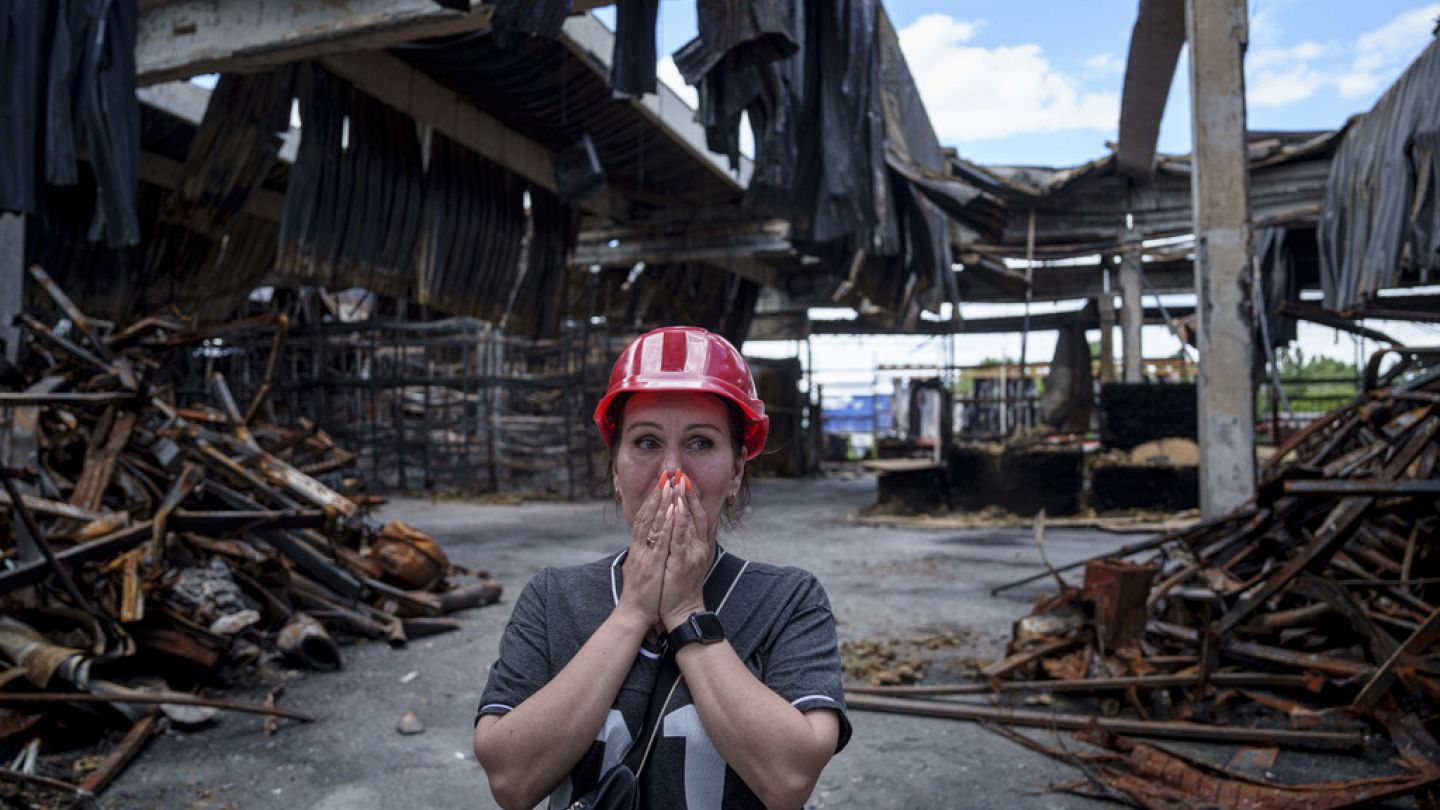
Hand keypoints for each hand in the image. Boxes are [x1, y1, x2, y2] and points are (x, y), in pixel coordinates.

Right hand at [617, 474, 675, 628]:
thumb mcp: (641, 569)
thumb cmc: (640, 594)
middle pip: (647, 516)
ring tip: (668, 485)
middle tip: (664, 475)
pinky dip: (666, 524)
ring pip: (652, 524)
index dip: (651, 501)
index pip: (643, 519)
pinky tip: (673, 511)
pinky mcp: (652, 564)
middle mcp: (640, 548)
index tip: (659, 484)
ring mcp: (645, 555)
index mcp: (638, 549)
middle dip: (656, 495)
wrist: (634, 614)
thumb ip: (643, 554)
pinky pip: (660, 541)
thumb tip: (646, 543)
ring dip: (661, 503)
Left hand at [660, 483, 711, 632]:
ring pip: (689, 522)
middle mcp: (700, 546)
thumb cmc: (682, 586)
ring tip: (678, 483)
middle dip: (689, 493)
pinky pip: (681, 537)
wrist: (682, 610)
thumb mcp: (688, 560)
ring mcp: (692, 553)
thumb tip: (690, 528)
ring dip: (684, 501)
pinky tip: (675, 507)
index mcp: (700, 546)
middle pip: (697, 514)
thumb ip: (690, 543)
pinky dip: (679, 521)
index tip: (686, 480)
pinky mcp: (682, 562)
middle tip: (682, 474)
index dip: (693, 498)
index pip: (699, 516)